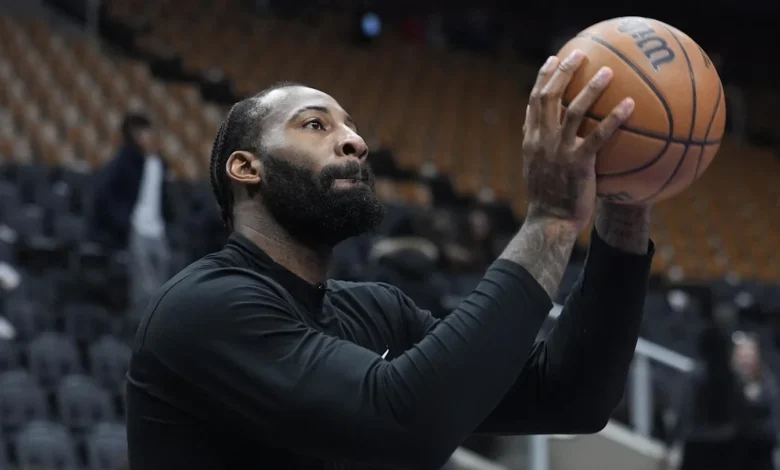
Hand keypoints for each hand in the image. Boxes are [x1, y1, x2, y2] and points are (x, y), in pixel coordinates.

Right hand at [522, 50, 634, 231]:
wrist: (549, 222)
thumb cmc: (547, 199)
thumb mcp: (536, 169)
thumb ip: (540, 148)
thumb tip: (546, 134)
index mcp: (531, 139)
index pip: (534, 101)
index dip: (542, 78)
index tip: (552, 60)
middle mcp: (542, 141)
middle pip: (549, 97)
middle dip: (563, 72)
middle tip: (579, 54)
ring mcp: (559, 151)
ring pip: (573, 111)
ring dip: (590, 88)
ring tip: (607, 71)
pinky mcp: (578, 164)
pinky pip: (599, 136)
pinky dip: (614, 118)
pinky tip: (630, 105)